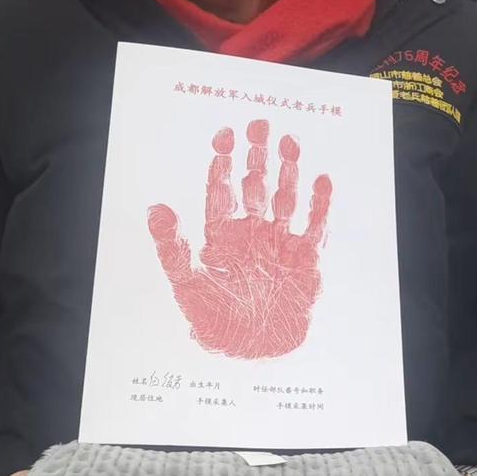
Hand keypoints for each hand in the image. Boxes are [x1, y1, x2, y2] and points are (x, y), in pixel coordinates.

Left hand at [147, 119, 332, 358]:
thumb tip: (155, 208)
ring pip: (285, 198)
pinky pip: (314, 227)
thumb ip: (173, 248)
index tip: (224, 137)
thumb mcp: (187, 285)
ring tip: (288, 143)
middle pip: (255, 185)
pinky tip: (321, 180)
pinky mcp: (305, 258)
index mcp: (222, 234)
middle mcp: (252, 231)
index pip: (222, 191)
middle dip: (257, 155)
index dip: (223, 163)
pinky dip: (319, 205)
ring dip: (288, 172)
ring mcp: (280, 243)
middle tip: (259, 124)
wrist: (253, 352)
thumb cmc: (215, 321)